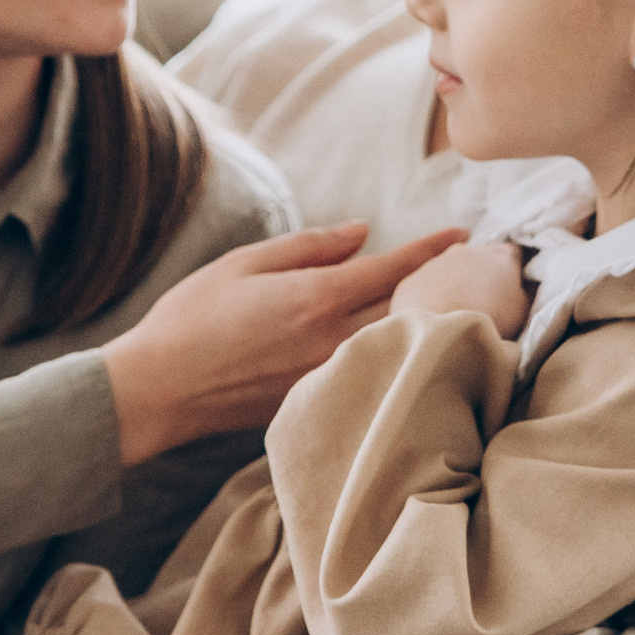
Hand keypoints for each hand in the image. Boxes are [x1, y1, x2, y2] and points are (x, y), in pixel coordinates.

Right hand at [104, 222, 465, 464]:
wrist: (159, 391)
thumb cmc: (192, 319)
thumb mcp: (244, 264)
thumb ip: (309, 246)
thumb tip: (363, 232)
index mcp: (316, 299)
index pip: (393, 270)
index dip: (432, 249)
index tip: (463, 235)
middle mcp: (331, 342)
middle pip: (408, 312)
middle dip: (443, 287)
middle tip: (475, 268)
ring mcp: (327, 377)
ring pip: (393, 345)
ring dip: (423, 323)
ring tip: (448, 302)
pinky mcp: (315, 403)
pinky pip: (366, 372)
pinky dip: (389, 353)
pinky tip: (398, 343)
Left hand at [390, 240, 529, 337]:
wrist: (445, 333)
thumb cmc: (493, 321)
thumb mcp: (523, 310)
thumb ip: (524, 293)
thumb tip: (523, 287)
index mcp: (500, 256)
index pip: (513, 254)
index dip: (513, 270)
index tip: (510, 288)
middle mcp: (467, 252)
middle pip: (478, 258)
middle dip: (480, 275)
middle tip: (484, 304)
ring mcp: (435, 263)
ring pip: (447, 270)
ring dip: (452, 286)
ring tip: (456, 315)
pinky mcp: (411, 282)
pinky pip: (422, 287)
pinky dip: (427, 298)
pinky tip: (432, 321)